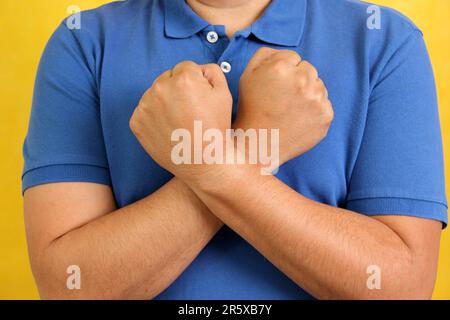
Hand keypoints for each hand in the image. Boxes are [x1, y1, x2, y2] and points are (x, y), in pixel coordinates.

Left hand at [130, 61, 232, 179]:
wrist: (204, 163)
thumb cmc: (216, 128)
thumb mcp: (224, 93)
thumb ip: (211, 70)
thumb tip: (197, 69)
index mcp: (183, 78)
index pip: (185, 67)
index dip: (196, 83)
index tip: (200, 100)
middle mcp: (160, 88)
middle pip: (167, 78)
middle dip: (177, 90)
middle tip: (190, 112)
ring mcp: (145, 106)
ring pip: (155, 94)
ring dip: (164, 102)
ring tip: (179, 121)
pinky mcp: (136, 122)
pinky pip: (144, 111)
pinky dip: (154, 117)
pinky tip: (168, 129)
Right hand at [236, 47, 333, 165]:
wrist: (258, 145)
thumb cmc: (251, 109)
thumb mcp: (248, 75)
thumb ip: (267, 55)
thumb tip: (287, 54)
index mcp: (281, 67)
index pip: (293, 58)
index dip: (282, 72)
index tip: (274, 87)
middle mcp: (302, 80)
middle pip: (308, 69)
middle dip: (297, 80)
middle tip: (282, 99)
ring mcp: (317, 99)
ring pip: (318, 85)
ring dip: (308, 93)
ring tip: (290, 109)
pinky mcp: (326, 116)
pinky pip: (325, 103)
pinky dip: (314, 110)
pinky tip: (298, 118)